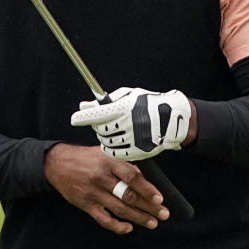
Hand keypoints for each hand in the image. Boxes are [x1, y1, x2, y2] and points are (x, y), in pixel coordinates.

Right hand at [43, 144, 169, 234]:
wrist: (56, 164)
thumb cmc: (84, 157)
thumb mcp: (103, 152)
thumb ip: (121, 163)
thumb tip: (141, 174)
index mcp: (108, 162)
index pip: (132, 177)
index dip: (147, 189)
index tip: (159, 198)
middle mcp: (102, 178)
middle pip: (129, 195)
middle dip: (149, 207)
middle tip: (163, 214)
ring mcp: (93, 193)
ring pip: (119, 209)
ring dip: (138, 218)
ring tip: (152, 223)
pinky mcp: (86, 204)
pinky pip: (103, 219)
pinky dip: (116, 225)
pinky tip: (128, 228)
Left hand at [70, 87, 191, 160]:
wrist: (174, 119)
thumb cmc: (148, 103)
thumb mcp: (128, 95)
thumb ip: (106, 102)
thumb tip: (84, 105)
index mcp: (125, 108)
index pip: (97, 114)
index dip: (83, 117)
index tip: (75, 119)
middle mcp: (128, 124)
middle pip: (101, 129)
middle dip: (98, 126)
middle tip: (102, 123)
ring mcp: (133, 138)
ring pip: (107, 141)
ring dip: (105, 137)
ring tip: (112, 131)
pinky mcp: (138, 151)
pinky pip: (116, 153)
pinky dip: (111, 148)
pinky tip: (114, 142)